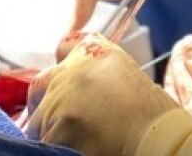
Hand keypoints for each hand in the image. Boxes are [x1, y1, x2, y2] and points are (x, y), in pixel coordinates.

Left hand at [27, 34, 176, 155]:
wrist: (153, 135)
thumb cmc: (147, 108)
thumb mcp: (123, 71)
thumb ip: (97, 68)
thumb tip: (79, 84)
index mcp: (91, 49)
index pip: (63, 46)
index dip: (63, 67)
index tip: (66, 84)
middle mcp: (71, 68)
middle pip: (42, 83)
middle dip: (47, 101)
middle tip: (65, 120)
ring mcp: (60, 97)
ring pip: (39, 117)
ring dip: (51, 127)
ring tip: (79, 137)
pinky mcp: (55, 127)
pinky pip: (44, 140)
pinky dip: (54, 146)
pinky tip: (75, 147)